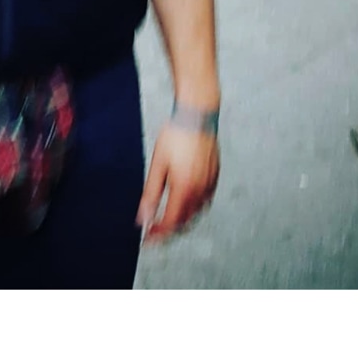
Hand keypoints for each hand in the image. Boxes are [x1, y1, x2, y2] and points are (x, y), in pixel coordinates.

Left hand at [136, 121, 219, 241]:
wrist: (197, 116)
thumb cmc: (175, 136)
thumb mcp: (158, 164)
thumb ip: (151, 194)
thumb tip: (143, 217)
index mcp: (184, 189)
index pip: (171, 223)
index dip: (158, 234)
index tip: (147, 240)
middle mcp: (200, 191)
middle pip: (184, 222)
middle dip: (168, 231)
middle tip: (154, 232)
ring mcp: (209, 185)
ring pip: (196, 214)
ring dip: (181, 222)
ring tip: (166, 220)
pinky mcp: (214, 178)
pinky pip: (204, 202)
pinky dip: (192, 210)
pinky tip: (184, 204)